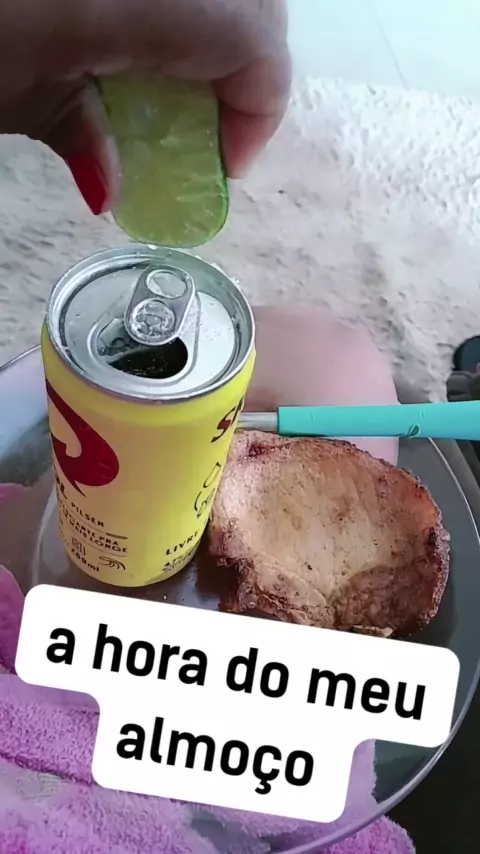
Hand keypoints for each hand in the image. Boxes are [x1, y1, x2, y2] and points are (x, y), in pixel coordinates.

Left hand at [0, 0, 290, 213]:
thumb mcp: (7, 92)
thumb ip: (79, 132)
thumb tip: (111, 187)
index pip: (257, 45)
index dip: (257, 115)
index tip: (225, 166)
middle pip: (254, 2)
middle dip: (243, 68)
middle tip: (199, 123)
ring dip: (209, 31)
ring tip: (158, 80)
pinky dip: (168, 9)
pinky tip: (117, 34)